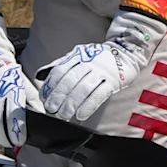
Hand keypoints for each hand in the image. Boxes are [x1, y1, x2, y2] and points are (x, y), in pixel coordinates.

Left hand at [39, 11, 166, 129]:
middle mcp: (88, 62)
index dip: (50, 85)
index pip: (59, 71)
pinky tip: (81, 115)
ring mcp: (101, 71)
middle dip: (58, 97)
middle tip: (51, 110)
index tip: (44, 98)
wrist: (126, 51)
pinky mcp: (113, 81)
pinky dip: (88, 106)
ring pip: (83, 89)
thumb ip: (60, 65)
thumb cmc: (99, 57)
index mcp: (77, 56)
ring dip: (71, 104)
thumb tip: (40, 76)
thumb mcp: (78, 56)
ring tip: (64, 115)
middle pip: (69, 80)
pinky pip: (99, 94)